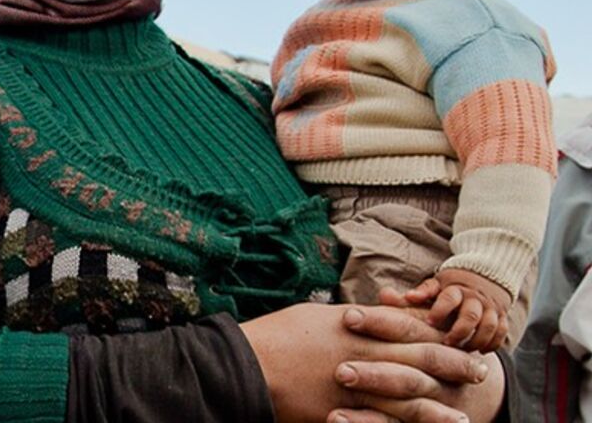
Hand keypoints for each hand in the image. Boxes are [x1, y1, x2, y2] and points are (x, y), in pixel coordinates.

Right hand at [242, 304, 501, 421]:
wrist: (248, 363)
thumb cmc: (276, 336)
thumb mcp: (314, 316)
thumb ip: (345, 319)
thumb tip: (363, 315)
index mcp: (356, 324)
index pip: (408, 327)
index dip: (437, 333)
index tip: (457, 337)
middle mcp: (364, 350)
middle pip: (421, 356)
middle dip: (453, 363)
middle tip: (479, 369)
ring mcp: (358, 381)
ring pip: (414, 391)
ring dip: (444, 400)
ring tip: (468, 408)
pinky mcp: (347, 408)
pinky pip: (389, 419)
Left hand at [399, 270, 510, 350]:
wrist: (483, 277)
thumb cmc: (450, 287)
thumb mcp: (433, 285)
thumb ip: (414, 293)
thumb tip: (385, 295)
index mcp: (454, 288)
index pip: (448, 298)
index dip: (439, 310)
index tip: (429, 322)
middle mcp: (474, 296)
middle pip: (470, 314)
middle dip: (459, 331)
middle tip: (446, 343)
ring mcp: (490, 307)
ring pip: (489, 325)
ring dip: (476, 339)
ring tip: (463, 350)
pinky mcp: (502, 316)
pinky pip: (501, 332)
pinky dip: (492, 343)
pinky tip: (480, 351)